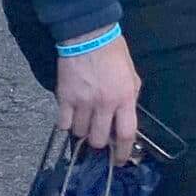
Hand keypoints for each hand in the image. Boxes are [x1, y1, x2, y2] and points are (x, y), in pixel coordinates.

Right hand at [55, 36, 140, 162]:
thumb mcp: (132, 76)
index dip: (123, 152)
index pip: (126, 134)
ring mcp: (83, 102)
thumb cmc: (114, 53)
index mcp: (125, 98)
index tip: (120, 159)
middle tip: (99, 137)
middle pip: (99, 139)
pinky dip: (67, 125)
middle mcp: (104, 104)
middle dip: (100, 143)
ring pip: (80, 134)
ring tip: (85, 124)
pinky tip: (71, 118)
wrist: (88, 36)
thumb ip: (130, 97)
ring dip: (83, 133)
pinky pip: (64, 123)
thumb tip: (126, 116)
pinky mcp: (64, 98)